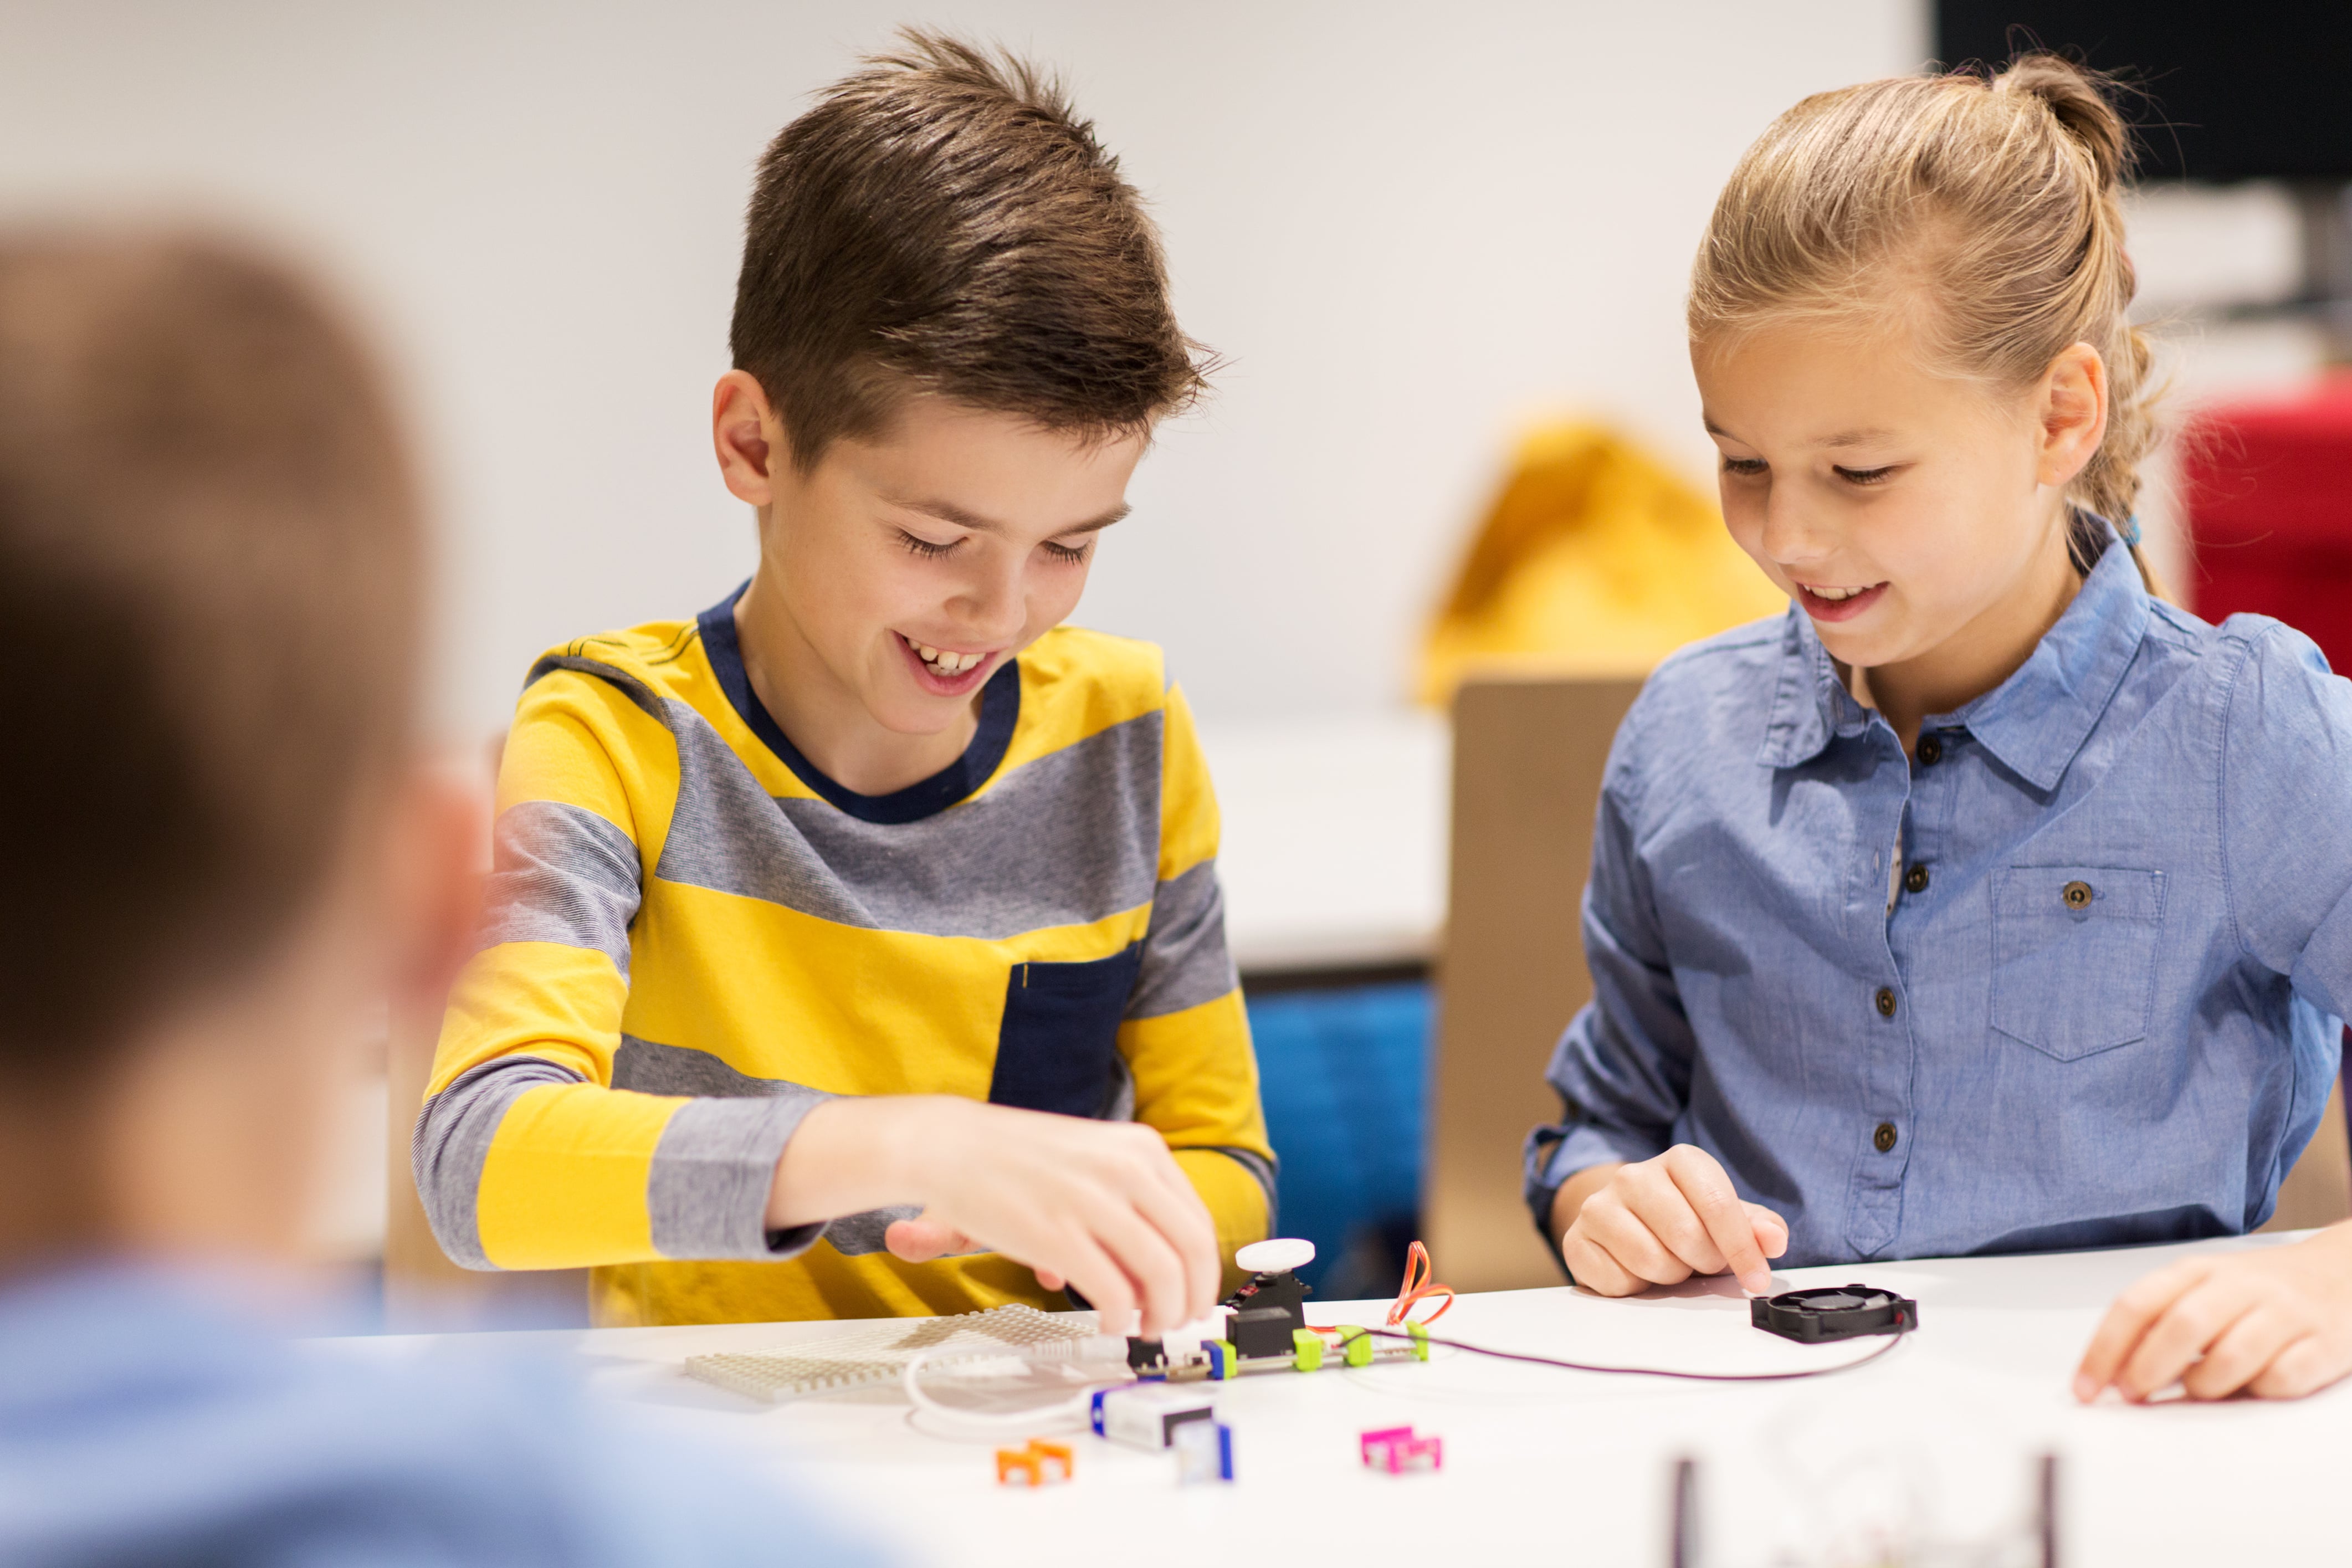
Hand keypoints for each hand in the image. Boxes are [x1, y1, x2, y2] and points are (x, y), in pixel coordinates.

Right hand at [768, 1096, 1219, 1335]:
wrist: (950, 1145)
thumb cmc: (1015, 1157)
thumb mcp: (1090, 1162)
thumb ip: (1128, 1209)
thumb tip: (1150, 1272)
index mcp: (1140, 1148)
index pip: (1197, 1220)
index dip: (1205, 1270)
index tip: (1196, 1295)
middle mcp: (1126, 1169)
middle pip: (1192, 1249)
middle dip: (1194, 1297)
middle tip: (1180, 1321)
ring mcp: (1093, 1201)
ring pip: (1164, 1274)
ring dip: (1164, 1313)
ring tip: (1147, 1327)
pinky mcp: (1058, 1235)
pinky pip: (1115, 1292)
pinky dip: (1121, 1318)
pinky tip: (1110, 1323)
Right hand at [1552, 1145, 1787, 1295]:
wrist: (1624, 1218)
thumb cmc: (1685, 1218)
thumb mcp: (1727, 1217)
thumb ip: (1757, 1227)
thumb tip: (1773, 1239)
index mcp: (1679, 1161)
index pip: (1717, 1203)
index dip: (1742, 1247)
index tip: (1756, 1278)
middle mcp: (1633, 1175)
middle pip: (1685, 1236)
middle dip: (1702, 1262)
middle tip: (1699, 1261)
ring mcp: (1598, 1206)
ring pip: (1651, 1261)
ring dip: (1669, 1276)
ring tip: (1668, 1261)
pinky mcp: (1576, 1240)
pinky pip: (1618, 1281)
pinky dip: (1635, 1288)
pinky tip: (1636, 1270)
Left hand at [2074, 1223, 2351, 1401]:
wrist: (2343, 1273)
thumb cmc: (2258, 1291)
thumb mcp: (2202, 1290)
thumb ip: (2160, 1324)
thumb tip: (2113, 1375)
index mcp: (2197, 1271)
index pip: (2136, 1305)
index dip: (2104, 1349)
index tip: (2086, 1388)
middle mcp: (2240, 1286)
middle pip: (2181, 1326)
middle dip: (2147, 1369)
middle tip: (2133, 1395)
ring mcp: (2284, 1313)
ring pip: (2232, 1355)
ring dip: (2204, 1385)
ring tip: (2198, 1392)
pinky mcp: (2323, 1344)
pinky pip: (2283, 1378)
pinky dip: (2259, 1391)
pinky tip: (2253, 1388)